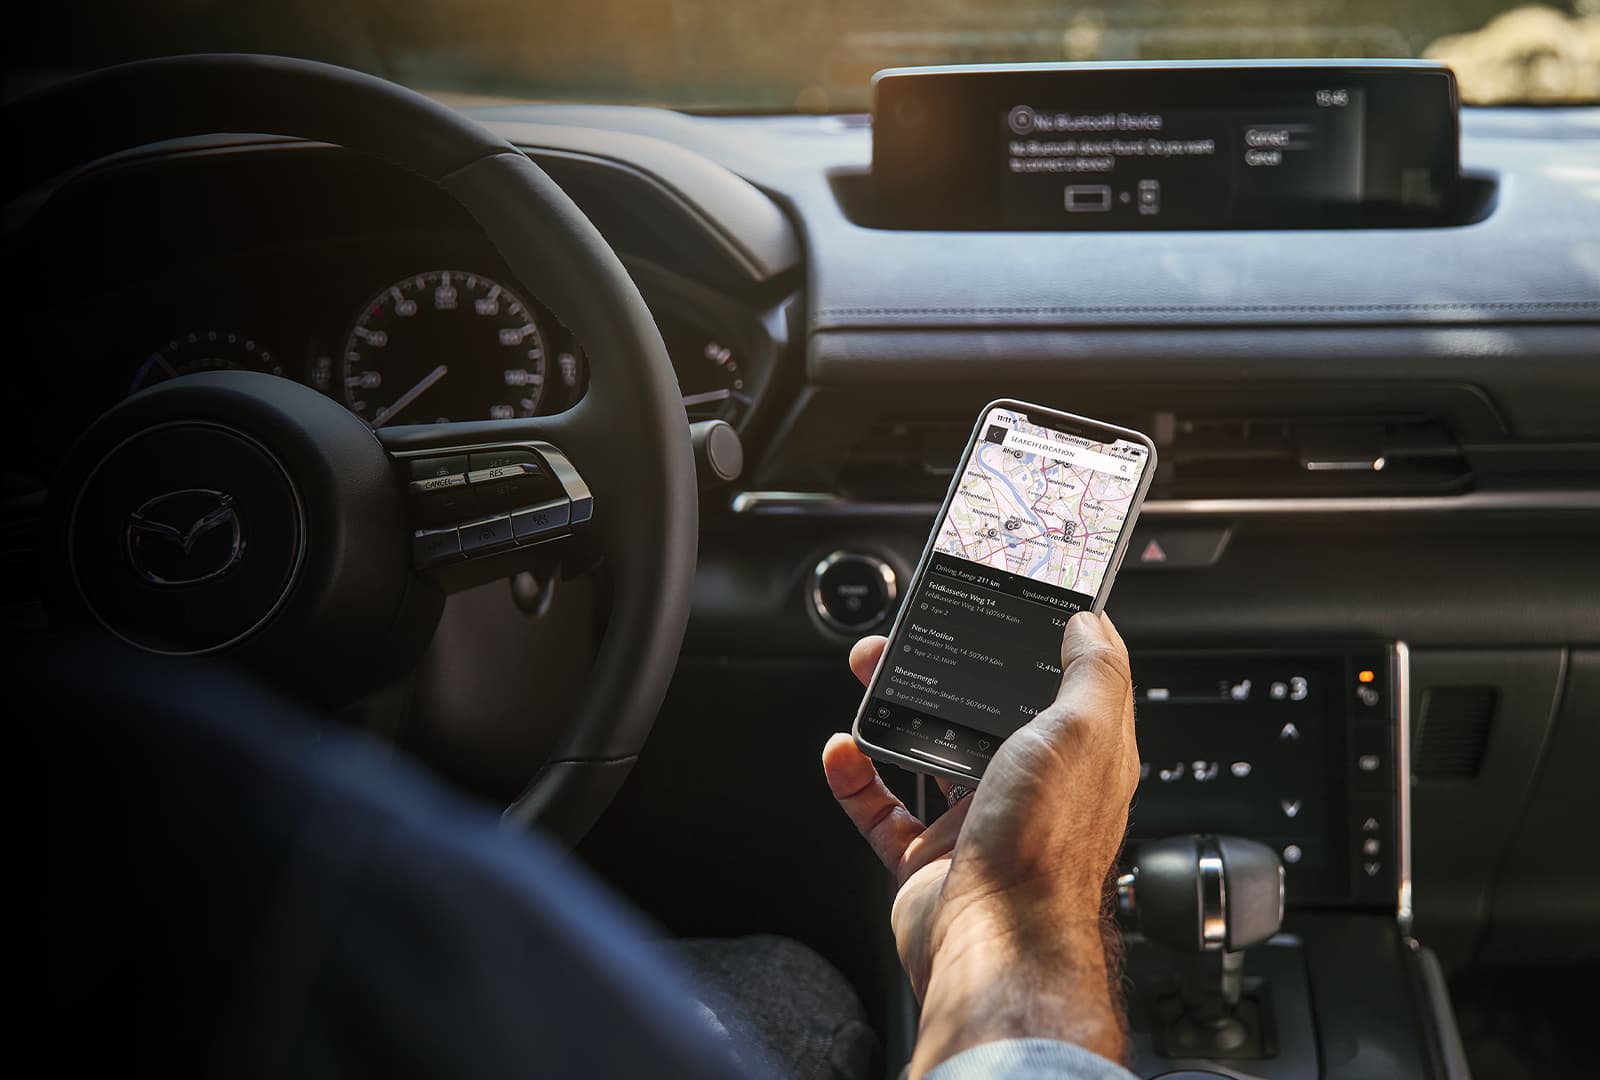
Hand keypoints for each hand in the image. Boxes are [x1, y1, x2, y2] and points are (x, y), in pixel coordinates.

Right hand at [822, 611, 1138, 1074]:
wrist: (995, 945)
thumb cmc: (1044, 848)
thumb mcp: (1084, 731)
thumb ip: (1093, 672)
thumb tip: (1091, 622)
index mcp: (1076, 756)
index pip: (1060, 683)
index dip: (1031, 641)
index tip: (1002, 604)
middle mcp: (1029, 788)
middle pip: (982, 710)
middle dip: (944, 668)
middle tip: (909, 636)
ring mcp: (976, 824)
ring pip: (928, 750)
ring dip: (894, 708)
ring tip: (867, 673)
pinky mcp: (929, 859)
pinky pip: (882, 810)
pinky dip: (856, 778)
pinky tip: (842, 751)